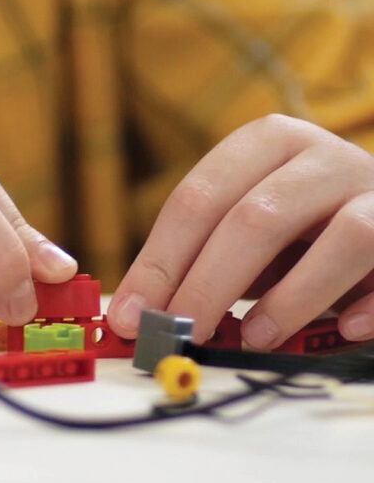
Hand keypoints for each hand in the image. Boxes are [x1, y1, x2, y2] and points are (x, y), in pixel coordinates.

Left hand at [108, 114, 373, 348]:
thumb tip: (138, 317)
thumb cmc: (297, 231)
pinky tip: (343, 329)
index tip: (131, 317)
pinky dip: (370, 305)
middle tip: (181, 335)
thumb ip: (196, 263)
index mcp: (264, 143)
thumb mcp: (240, 233)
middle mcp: (321, 155)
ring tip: (254, 339)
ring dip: (293, 298)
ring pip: (344, 238)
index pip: (196, 199)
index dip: (159, 262)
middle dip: (209, 285)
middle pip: (256, 217)